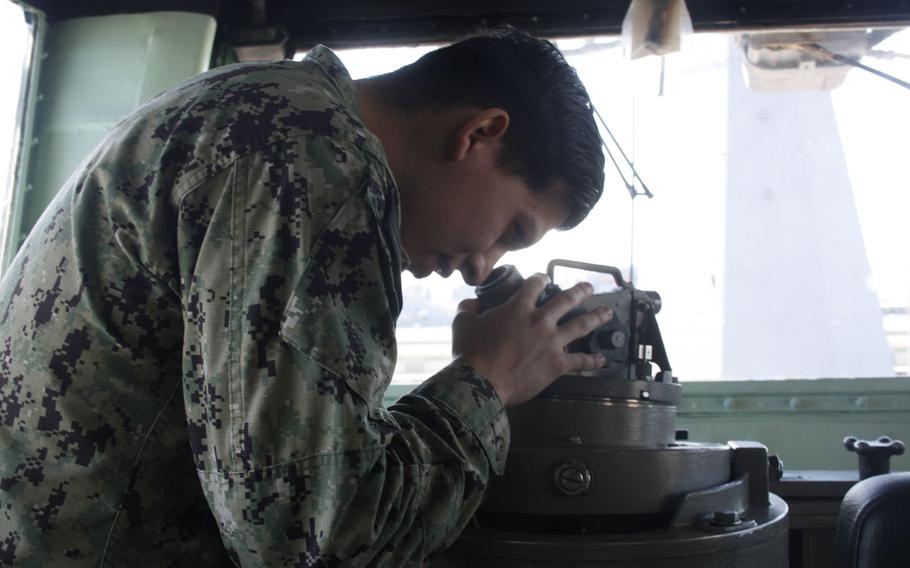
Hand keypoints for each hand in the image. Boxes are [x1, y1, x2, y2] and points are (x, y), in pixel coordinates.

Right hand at [452, 273, 613, 406]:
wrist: (481, 383)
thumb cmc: (470, 353)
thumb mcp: (463, 323)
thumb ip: (469, 308)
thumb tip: (472, 303)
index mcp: (518, 307)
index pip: (534, 285)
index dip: (540, 278)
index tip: (544, 278)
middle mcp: (540, 321)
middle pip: (566, 300)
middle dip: (580, 291)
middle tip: (589, 287)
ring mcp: (552, 342)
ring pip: (581, 325)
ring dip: (597, 317)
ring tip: (607, 312)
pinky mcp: (558, 365)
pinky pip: (581, 361)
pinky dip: (593, 361)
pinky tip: (602, 360)